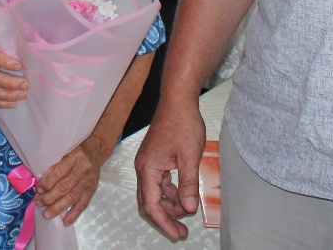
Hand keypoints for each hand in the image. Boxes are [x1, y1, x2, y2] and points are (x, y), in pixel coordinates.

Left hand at [37, 136, 109, 225]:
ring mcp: (88, 181)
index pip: (58, 172)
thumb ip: (55, 165)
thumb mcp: (65, 151)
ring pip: (72, 197)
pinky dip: (74, 214)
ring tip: (47, 214)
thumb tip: (42, 183)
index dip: (47, 183)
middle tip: (39, 203)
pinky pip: (83, 204)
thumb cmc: (76, 150)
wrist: (96, 149)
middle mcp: (82, 170)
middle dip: (50, 197)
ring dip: (58, 207)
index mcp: (74, 157)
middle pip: (64, 187)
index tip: (38, 190)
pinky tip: (65, 222)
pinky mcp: (92, 190)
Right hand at [134, 96, 204, 240]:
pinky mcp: (155, 158)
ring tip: (187, 209)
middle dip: (165, 217)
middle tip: (182, 230)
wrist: (178, 100)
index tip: (177, 233)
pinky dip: (169, 192)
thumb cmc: (182, 123)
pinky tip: (183, 195)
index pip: (151, 204)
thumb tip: (188, 208)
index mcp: (148, 168)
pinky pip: (159, 182)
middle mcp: (143, 167)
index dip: (164, 222)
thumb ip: (187, 184)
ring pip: (154, 193)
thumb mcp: (189, 156)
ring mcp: (148, 163)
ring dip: (169, 204)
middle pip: (148, 202)